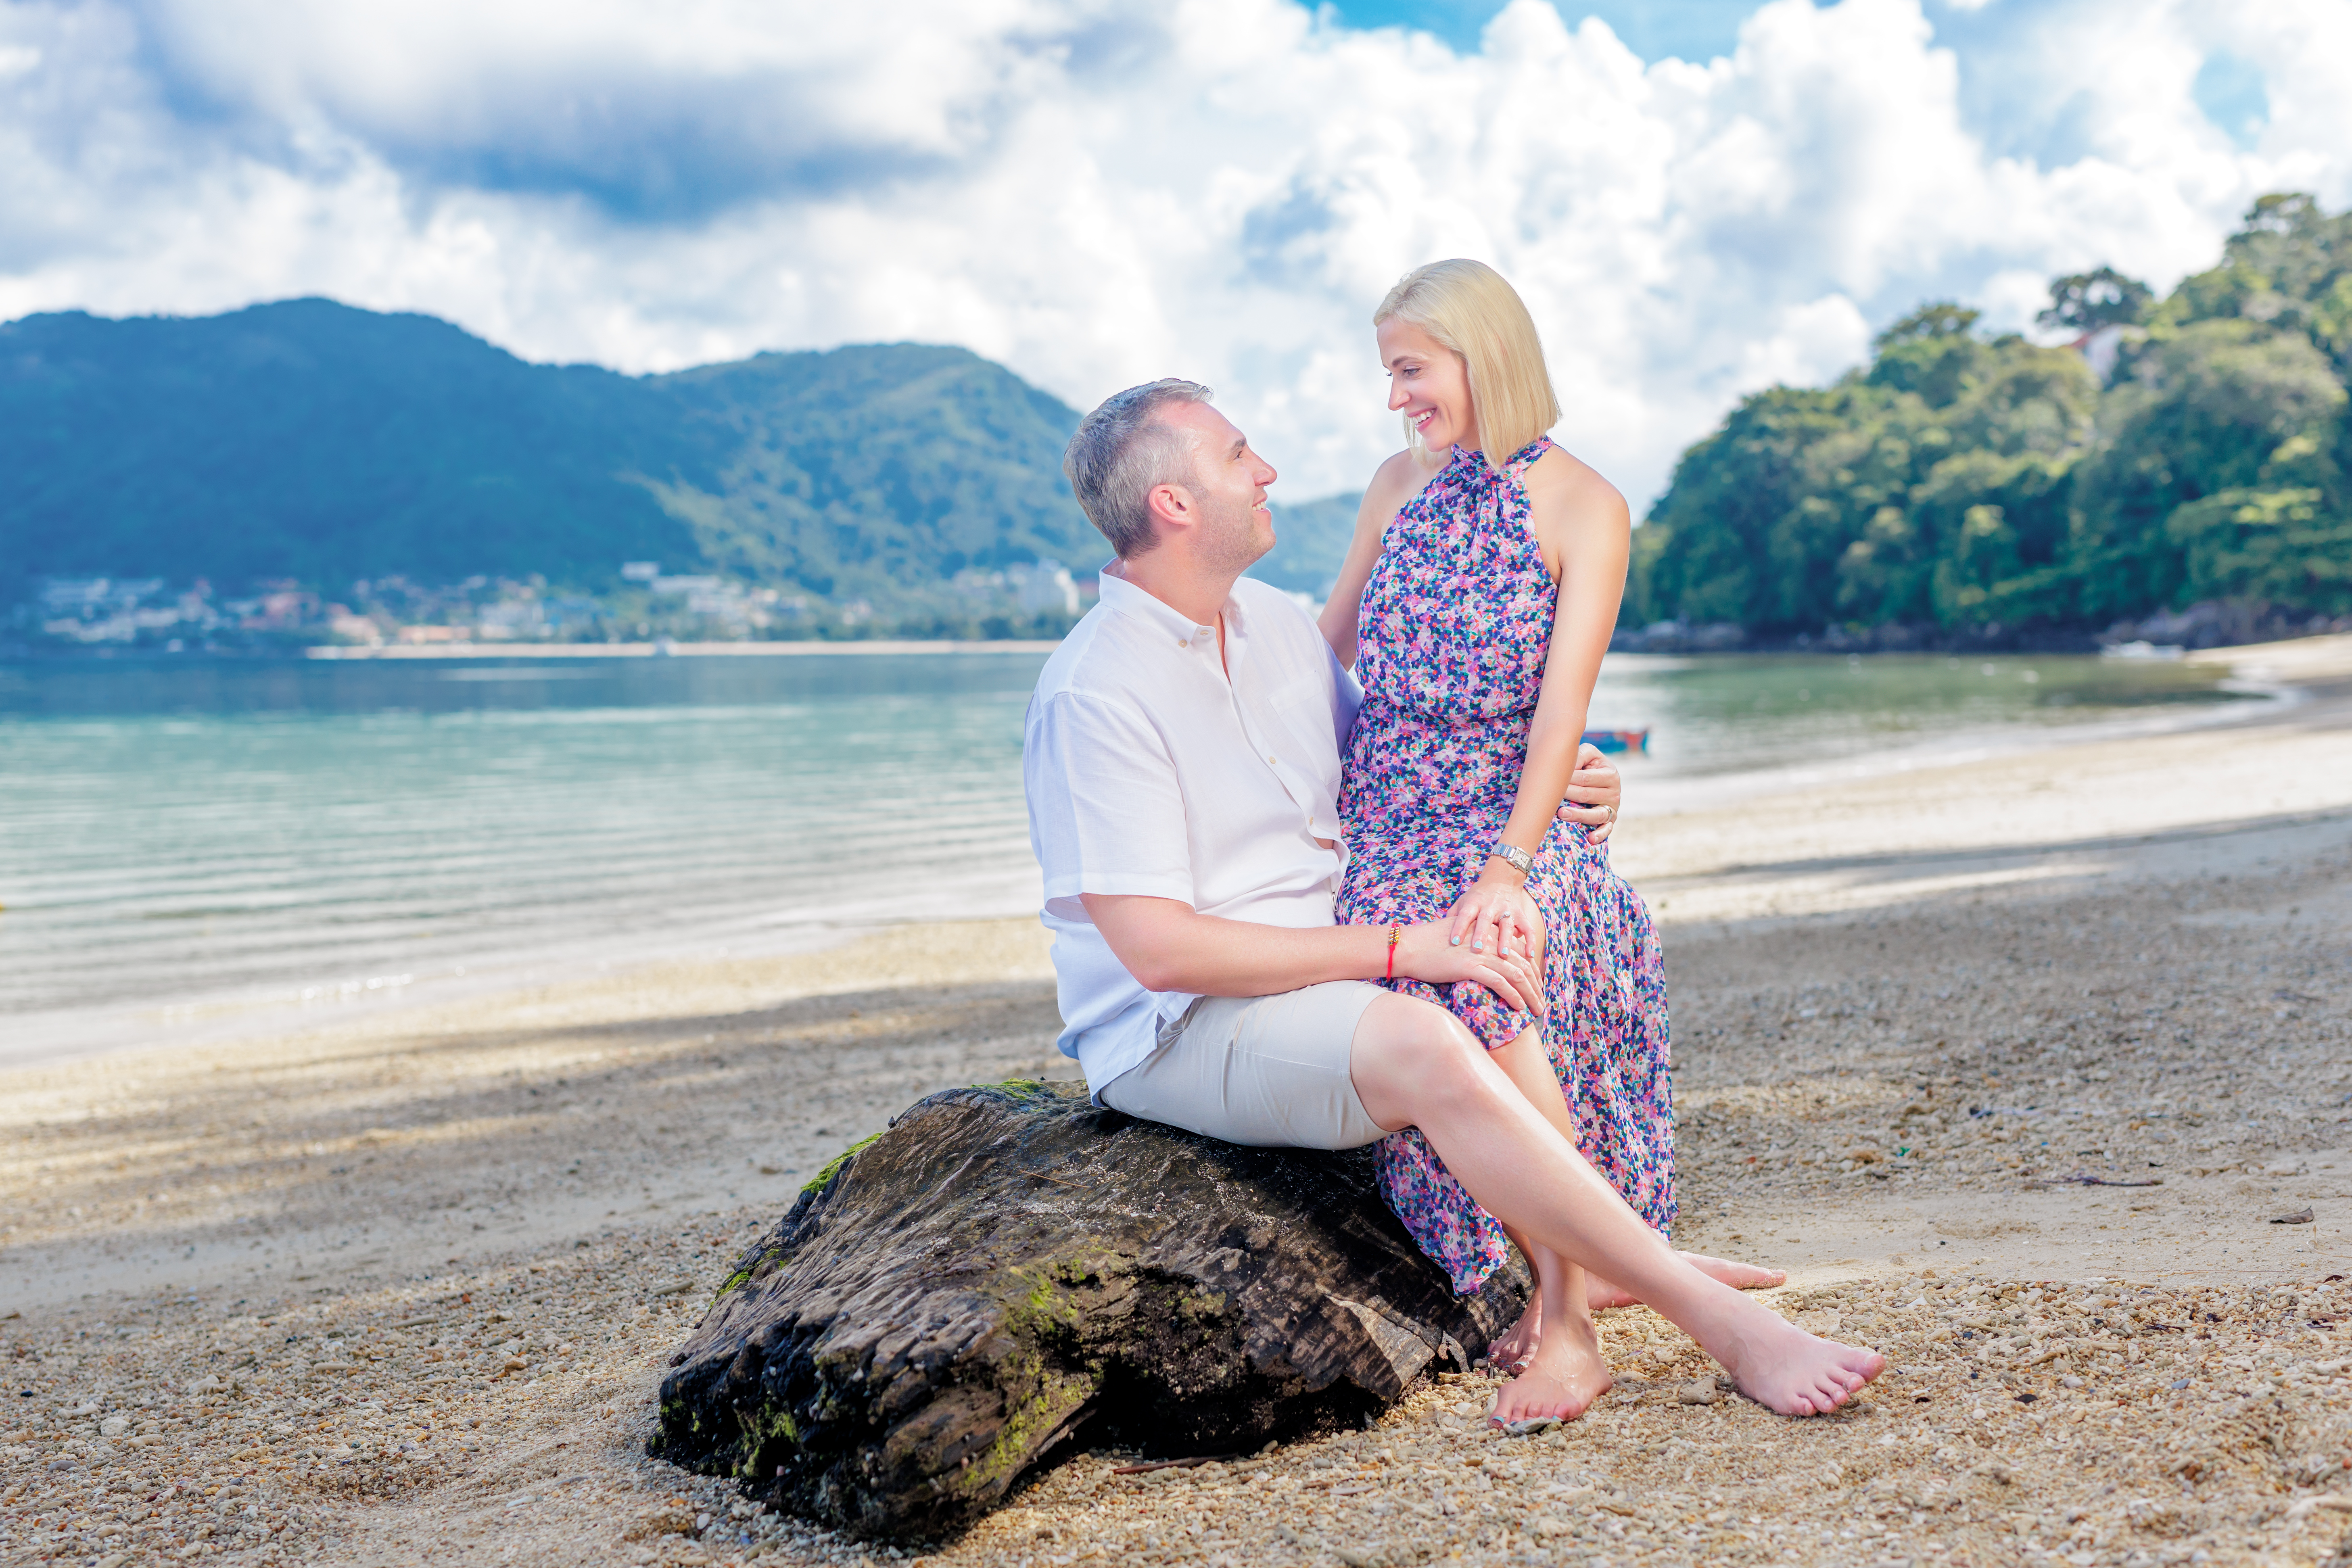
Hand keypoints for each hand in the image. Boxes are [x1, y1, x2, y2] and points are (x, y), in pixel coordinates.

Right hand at [1392, 919, 1544, 1015]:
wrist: (1409, 946)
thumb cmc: (1430, 945)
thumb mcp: (1460, 939)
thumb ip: (1477, 945)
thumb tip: (1485, 959)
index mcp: (1489, 934)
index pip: (1520, 953)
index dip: (1532, 972)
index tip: (1537, 987)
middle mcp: (1490, 942)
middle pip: (1523, 965)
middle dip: (1536, 986)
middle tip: (1541, 1003)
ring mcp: (1481, 953)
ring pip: (1517, 975)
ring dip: (1530, 994)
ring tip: (1536, 1009)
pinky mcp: (1471, 966)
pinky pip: (1500, 983)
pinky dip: (1513, 996)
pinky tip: (1519, 1007)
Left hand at [1443, 870, 1545, 971]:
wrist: (1502, 878)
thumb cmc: (1478, 896)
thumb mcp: (1463, 901)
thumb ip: (1453, 916)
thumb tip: (1439, 934)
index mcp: (1474, 902)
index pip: (1465, 914)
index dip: (1459, 927)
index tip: (1453, 941)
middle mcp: (1490, 905)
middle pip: (1485, 919)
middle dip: (1482, 934)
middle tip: (1477, 949)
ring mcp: (1507, 910)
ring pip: (1507, 924)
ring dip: (1506, 939)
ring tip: (1504, 955)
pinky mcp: (1521, 914)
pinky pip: (1528, 928)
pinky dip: (1530, 941)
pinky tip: (1529, 955)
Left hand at [1556, 741, 1621, 844]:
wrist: (1600, 777)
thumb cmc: (1589, 765)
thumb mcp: (1588, 754)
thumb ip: (1579, 755)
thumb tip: (1567, 765)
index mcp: (1610, 773)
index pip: (1585, 778)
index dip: (1567, 779)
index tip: (1550, 780)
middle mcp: (1614, 791)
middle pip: (1587, 796)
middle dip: (1568, 795)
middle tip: (1549, 797)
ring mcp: (1613, 807)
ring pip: (1596, 814)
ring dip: (1578, 815)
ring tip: (1562, 814)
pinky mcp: (1611, 820)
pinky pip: (1607, 829)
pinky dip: (1600, 834)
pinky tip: (1590, 838)